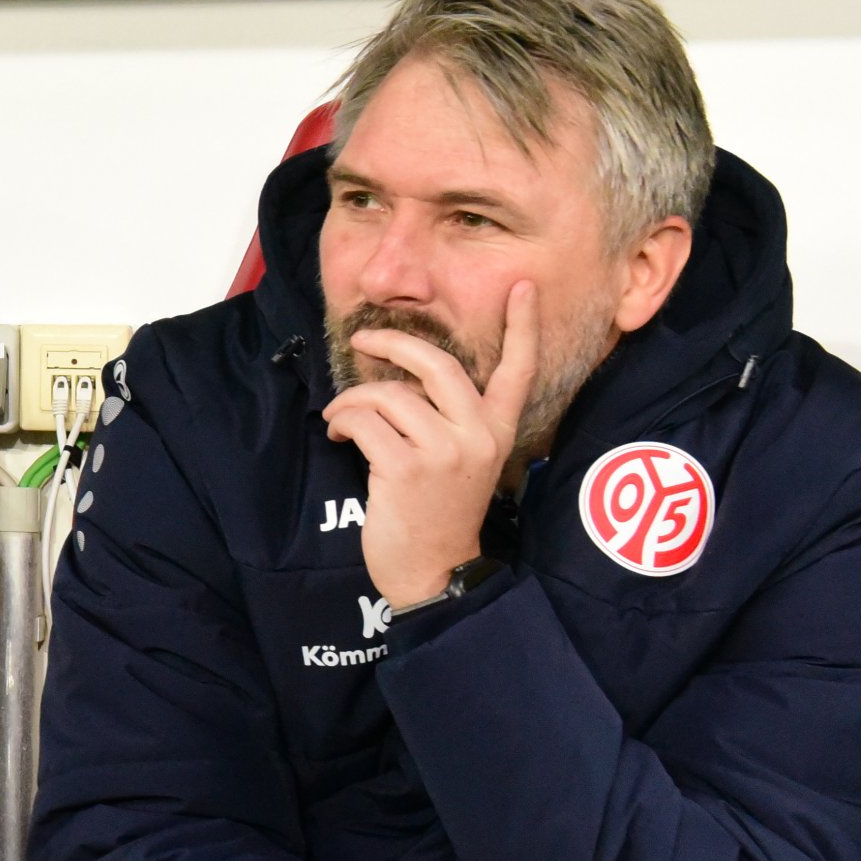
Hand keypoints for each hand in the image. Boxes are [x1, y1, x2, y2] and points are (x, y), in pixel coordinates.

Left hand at [322, 282, 539, 607]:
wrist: (433, 572)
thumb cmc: (438, 514)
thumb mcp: (462, 462)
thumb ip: (449, 420)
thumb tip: (405, 379)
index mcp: (498, 431)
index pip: (518, 370)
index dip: (521, 326)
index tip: (522, 287)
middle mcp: (478, 436)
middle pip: (437, 364)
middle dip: (393, 342)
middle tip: (363, 338)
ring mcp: (444, 451)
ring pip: (388, 394)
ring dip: (352, 398)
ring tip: (340, 416)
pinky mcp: (406, 468)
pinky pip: (364, 421)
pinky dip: (342, 421)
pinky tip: (338, 435)